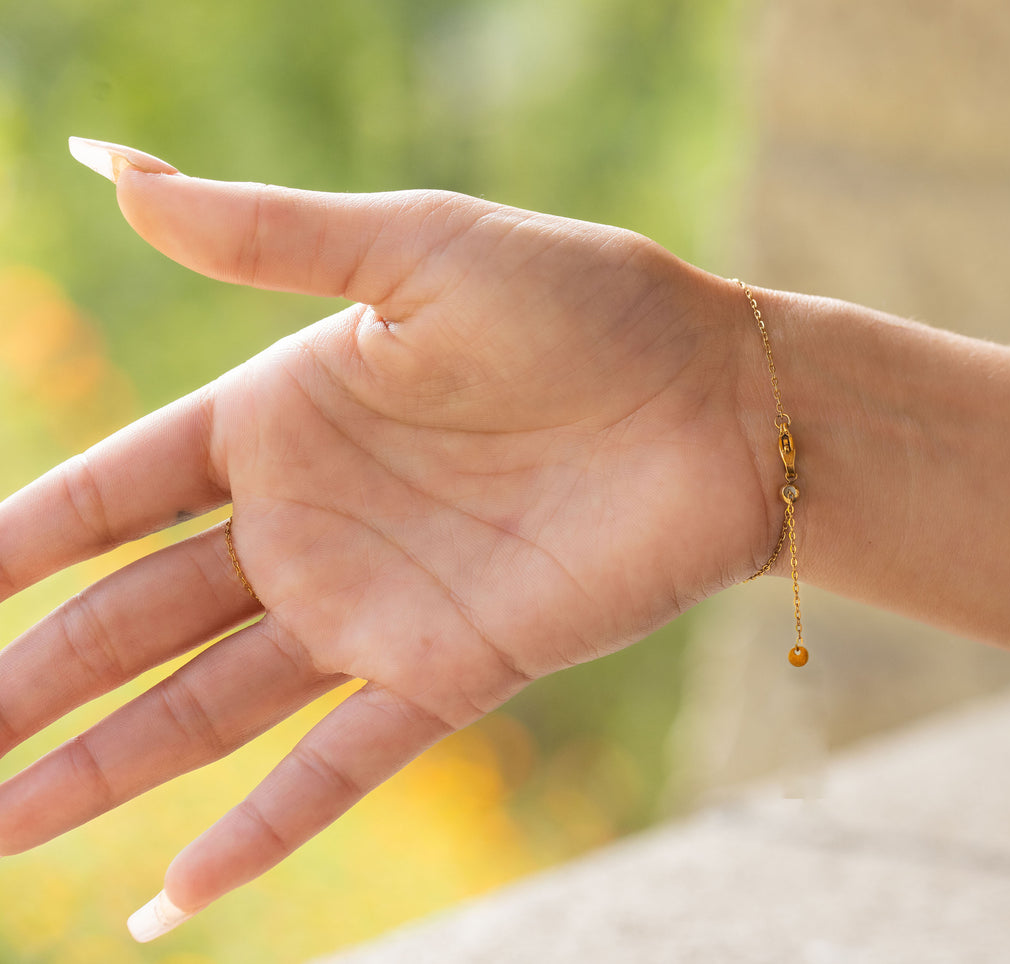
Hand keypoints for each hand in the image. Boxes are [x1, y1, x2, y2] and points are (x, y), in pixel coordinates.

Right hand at [0, 139, 774, 936]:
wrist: (730, 401)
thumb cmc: (590, 306)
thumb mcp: (415, 251)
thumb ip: (266, 236)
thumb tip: (106, 166)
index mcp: (285, 416)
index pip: (108, 493)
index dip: (13, 545)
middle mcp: (313, 523)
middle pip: (130, 617)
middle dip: (25, 680)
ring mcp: (378, 607)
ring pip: (207, 706)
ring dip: (101, 768)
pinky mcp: (456, 671)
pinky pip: (338, 764)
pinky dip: (259, 828)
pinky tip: (168, 894)